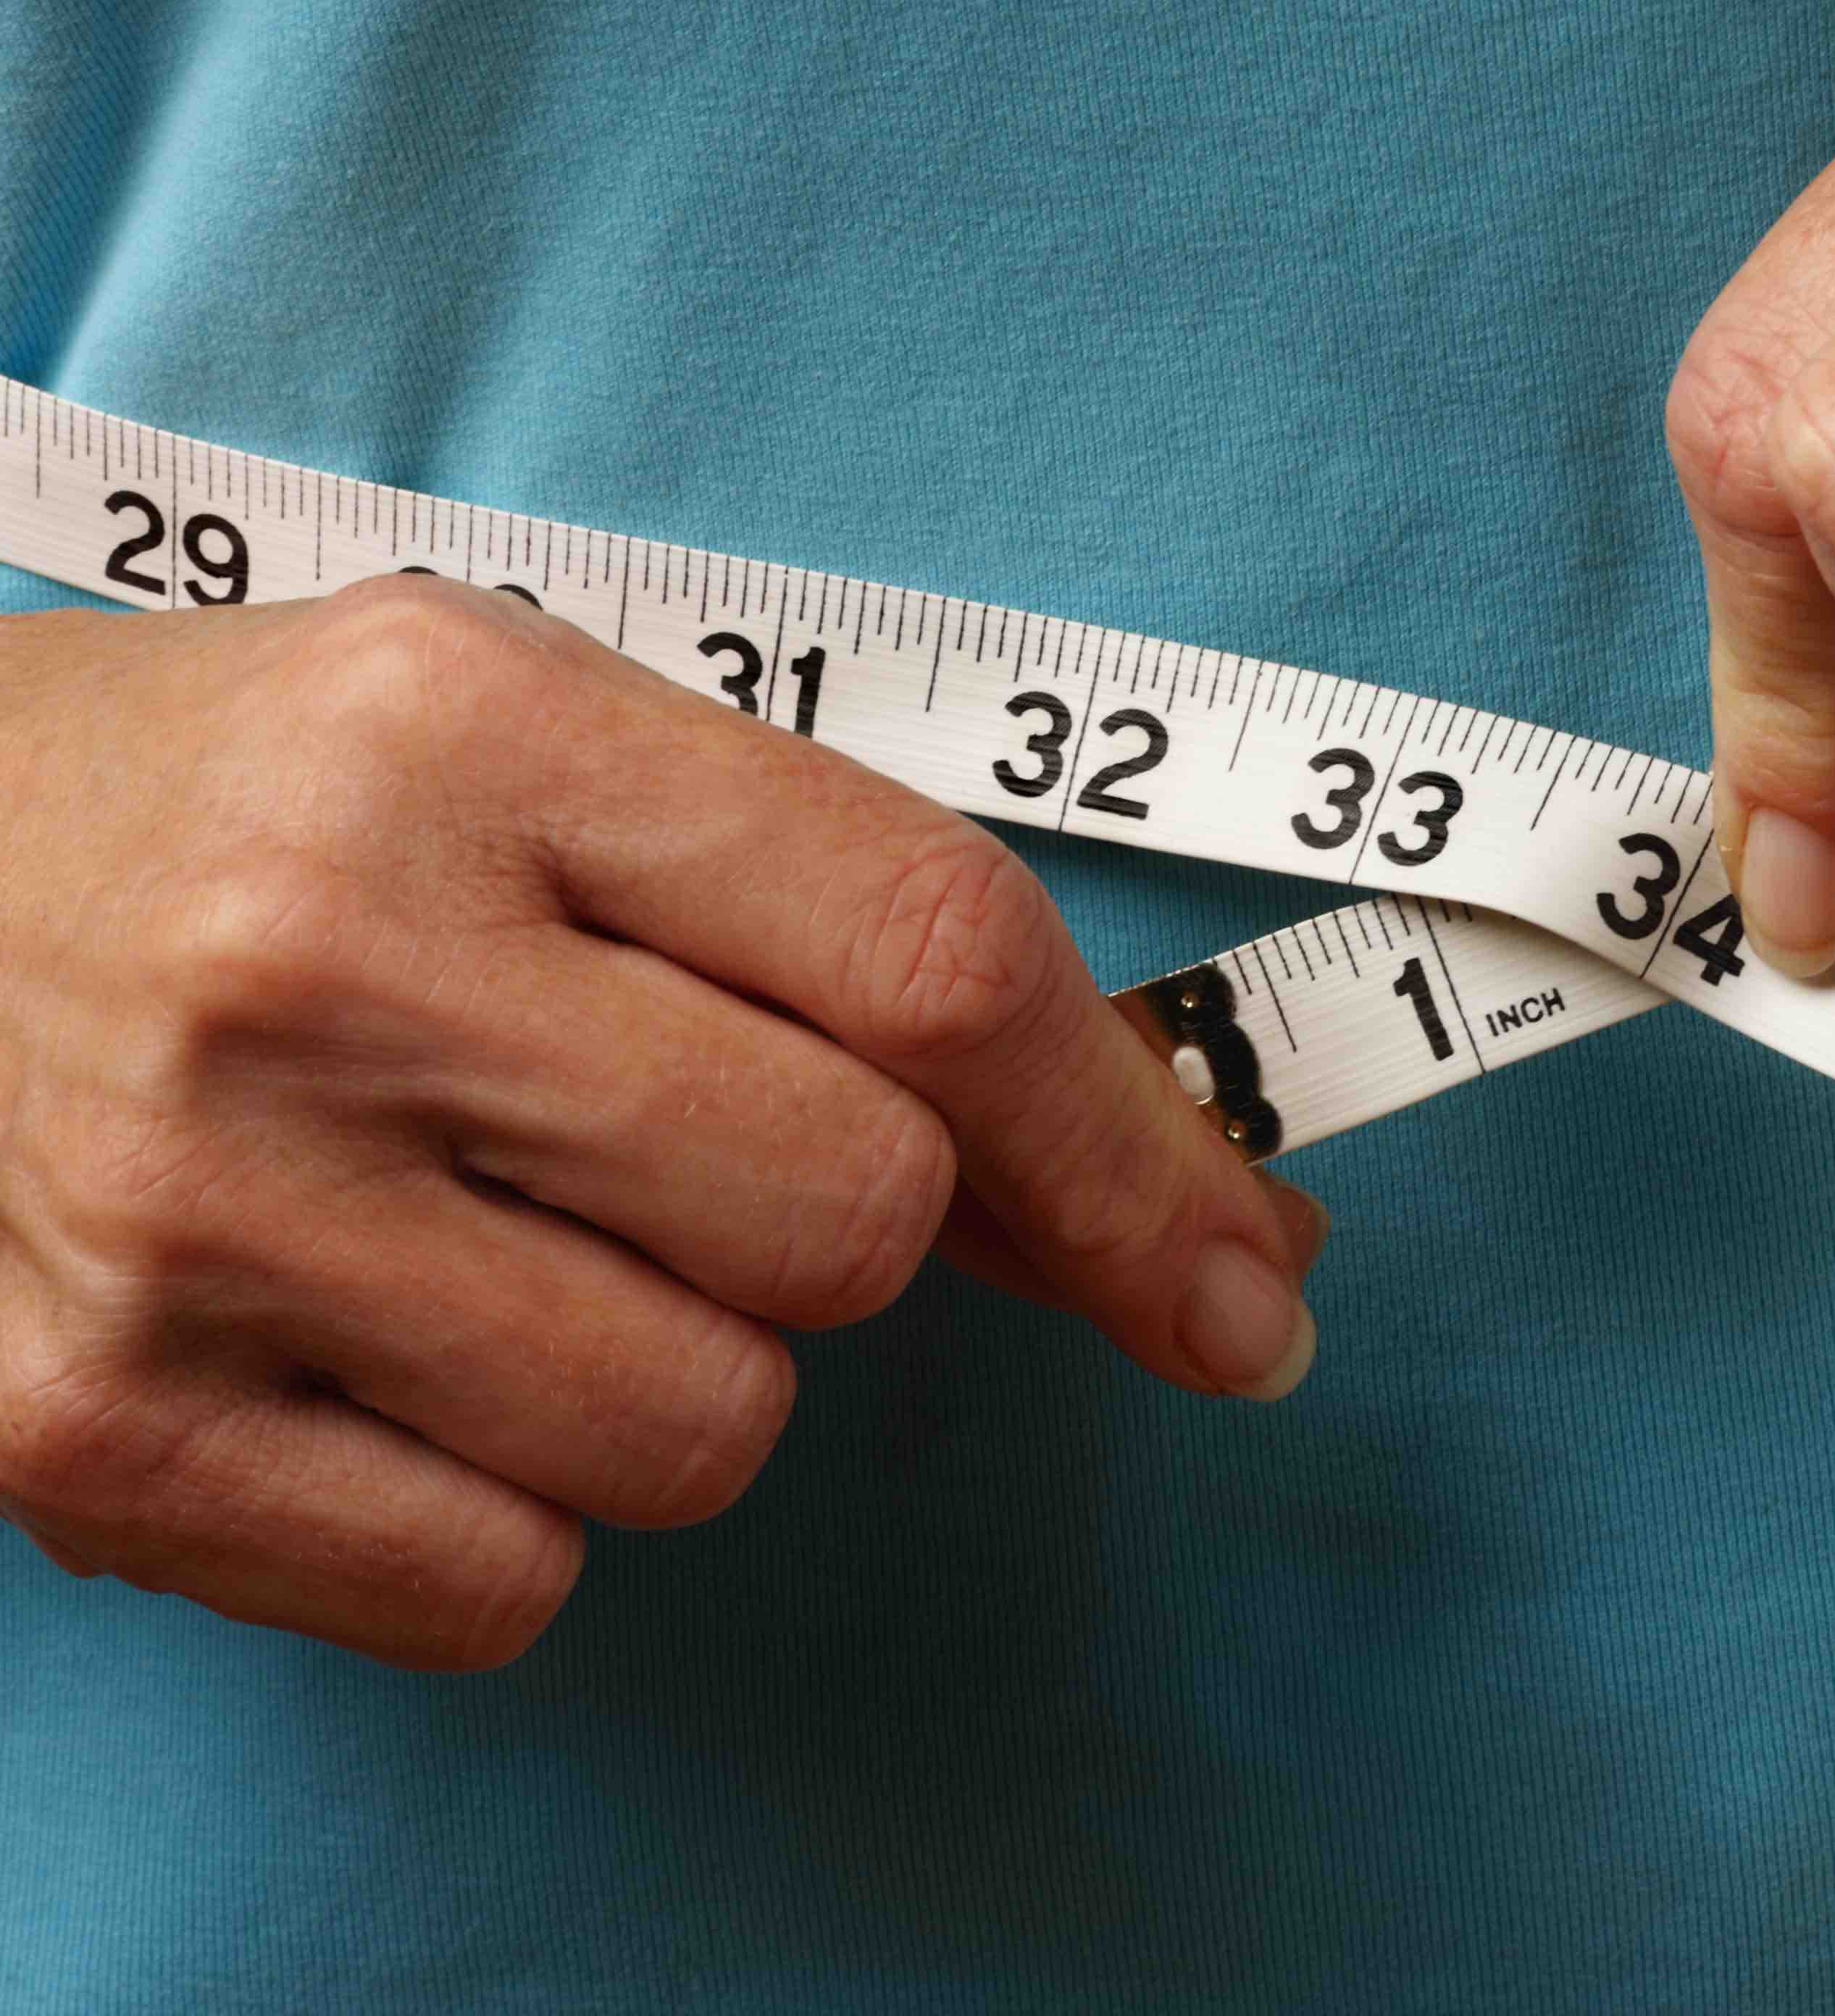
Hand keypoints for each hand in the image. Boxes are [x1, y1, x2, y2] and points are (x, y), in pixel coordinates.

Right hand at [0, 578, 1325, 1666]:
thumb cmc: (260, 812)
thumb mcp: (547, 750)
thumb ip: (853, 929)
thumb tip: (1184, 1210)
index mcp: (473, 727)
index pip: (938, 962)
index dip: (1133, 1146)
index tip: (1242, 1273)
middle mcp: (329, 961)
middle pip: (853, 1223)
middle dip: (850, 1224)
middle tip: (686, 1145)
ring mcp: (195, 1213)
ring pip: (705, 1429)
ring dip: (682, 1364)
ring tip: (506, 1231)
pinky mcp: (90, 1438)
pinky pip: (506, 1585)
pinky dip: (510, 1508)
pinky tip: (391, 1351)